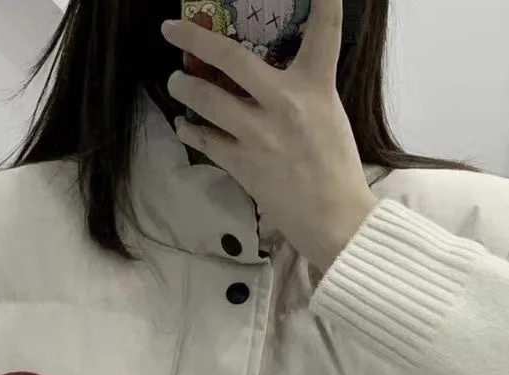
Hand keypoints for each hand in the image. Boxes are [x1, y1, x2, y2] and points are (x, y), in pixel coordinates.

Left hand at [162, 0, 376, 273]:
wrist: (335, 218)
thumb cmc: (337, 169)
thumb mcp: (329, 115)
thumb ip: (304, 90)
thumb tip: (269, 76)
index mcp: (315, 87)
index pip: (324, 32)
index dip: (324, 1)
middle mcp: (284, 103)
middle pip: (230, 58)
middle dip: (194, 39)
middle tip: (171, 29)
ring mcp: (259, 134)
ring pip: (206, 99)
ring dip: (184, 88)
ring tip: (175, 82)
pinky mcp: (242, 164)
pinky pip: (205, 140)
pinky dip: (190, 130)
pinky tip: (183, 124)